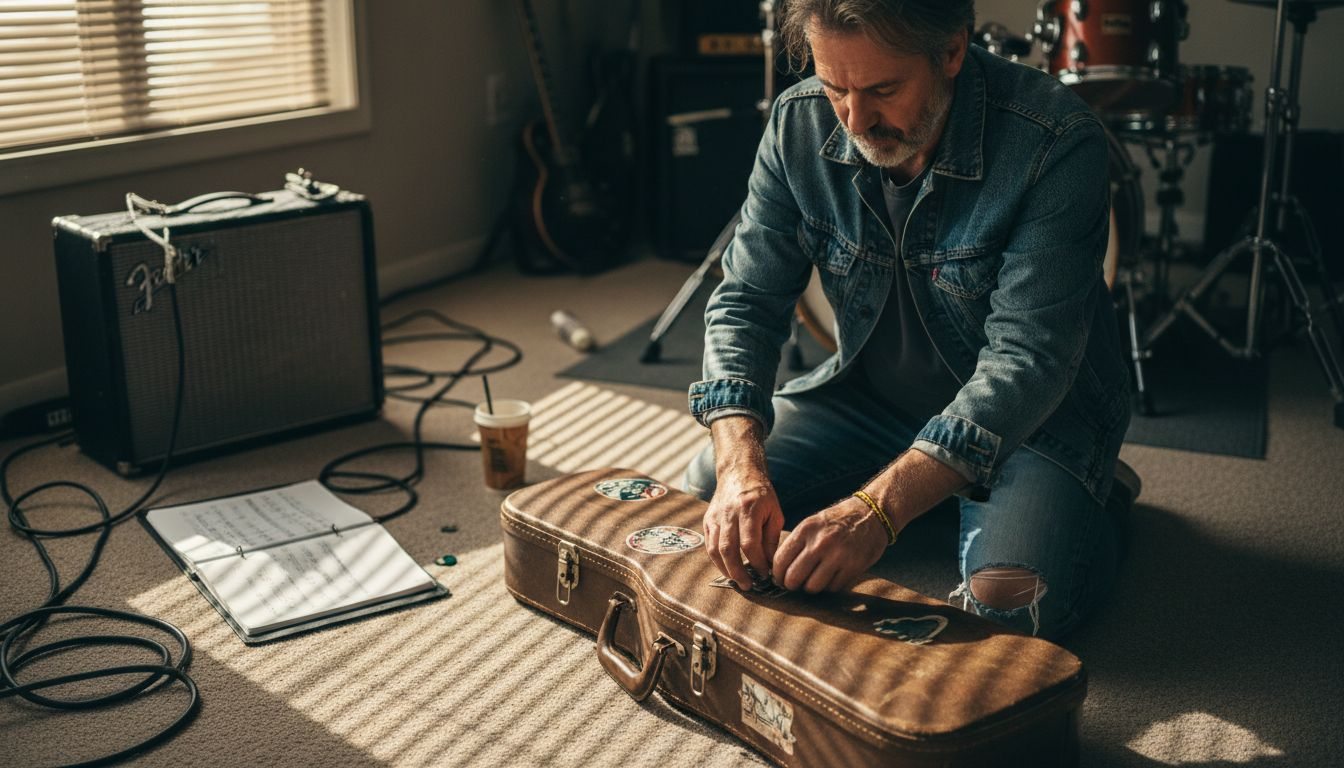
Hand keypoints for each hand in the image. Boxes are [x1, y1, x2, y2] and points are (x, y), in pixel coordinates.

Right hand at [703, 479, 783, 587]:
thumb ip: (771, 538)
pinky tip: (727, 568)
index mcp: (749, 508)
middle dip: (738, 572)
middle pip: (729, 549)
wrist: (738, 472)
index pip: (750, 543)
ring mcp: (715, 516)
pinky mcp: (708, 520)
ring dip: (725, 569)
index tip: (765, 574)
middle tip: (749, 585)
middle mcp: (729, 513)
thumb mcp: (774, 512)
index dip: (757, 563)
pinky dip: (717, 560)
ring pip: (715, 549)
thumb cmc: (761, 494)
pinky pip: (709, 545)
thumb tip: (769, 564)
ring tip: (737, 580)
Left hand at [771, 495, 887, 592]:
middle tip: (795, 584)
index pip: (780, 560)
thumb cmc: (837, 521)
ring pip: (812, 587)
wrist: (872, 514)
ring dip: (811, 587)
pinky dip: (829, 586)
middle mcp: (820, 543)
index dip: (777, 574)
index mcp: (806, 530)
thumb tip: (778, 570)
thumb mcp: (812, 524)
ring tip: (814, 580)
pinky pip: (833, 588)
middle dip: (791, 585)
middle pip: (793, 578)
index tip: (780, 578)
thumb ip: (796, 544)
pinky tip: (831, 576)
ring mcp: (838, 555)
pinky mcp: (854, 566)